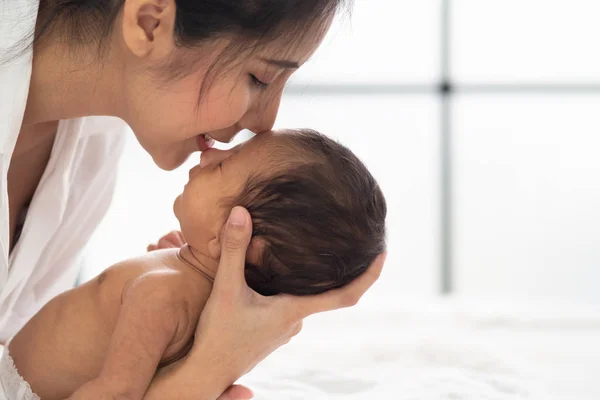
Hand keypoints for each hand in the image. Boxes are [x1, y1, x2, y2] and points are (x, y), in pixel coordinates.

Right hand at [144, 207, 385, 399]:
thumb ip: (234, 250)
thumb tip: (241, 212)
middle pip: (326, 292)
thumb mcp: (225, 289)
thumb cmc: (217, 337)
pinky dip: (292, 285)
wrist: (205, 374)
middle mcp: (295, 321)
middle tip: (346, 239)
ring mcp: (284, 328)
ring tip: (309, 250)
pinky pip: (290, 302)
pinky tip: (278, 272)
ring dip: (309, 277)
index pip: (345, 296)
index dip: (369, 277)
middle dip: (335, 269)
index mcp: (294, 311)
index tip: (383, 255)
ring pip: (304, 296)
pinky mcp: (271, 329)